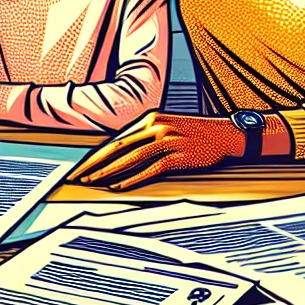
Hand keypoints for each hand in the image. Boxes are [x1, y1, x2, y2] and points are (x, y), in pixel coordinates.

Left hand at [68, 112, 245, 189]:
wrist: (224, 133)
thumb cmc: (195, 133)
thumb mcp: (167, 127)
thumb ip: (146, 137)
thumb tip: (123, 152)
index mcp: (150, 118)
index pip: (118, 138)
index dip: (99, 153)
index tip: (84, 165)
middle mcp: (155, 126)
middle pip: (119, 147)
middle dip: (97, 162)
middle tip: (80, 175)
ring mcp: (167, 140)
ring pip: (131, 157)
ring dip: (110, 171)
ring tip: (95, 181)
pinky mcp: (178, 155)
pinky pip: (151, 168)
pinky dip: (134, 178)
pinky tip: (121, 186)